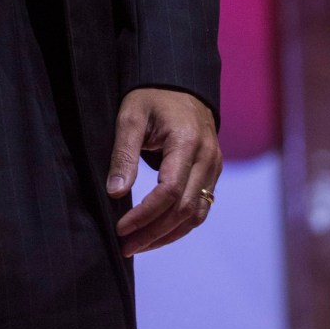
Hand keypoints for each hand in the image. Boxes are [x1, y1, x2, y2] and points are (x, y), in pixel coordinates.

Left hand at [106, 87, 221, 255]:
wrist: (180, 81)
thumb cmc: (151, 96)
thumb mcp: (131, 116)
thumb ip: (124, 154)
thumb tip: (115, 193)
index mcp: (187, 142)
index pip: (170, 191)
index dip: (145, 215)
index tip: (121, 228)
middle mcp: (207, 158)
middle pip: (184, 209)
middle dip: (154, 232)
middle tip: (125, 247)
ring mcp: (214, 167)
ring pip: (196, 214)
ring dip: (167, 235)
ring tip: (138, 245)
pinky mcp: (213, 173)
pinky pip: (200, 207)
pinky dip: (179, 224)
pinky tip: (158, 232)